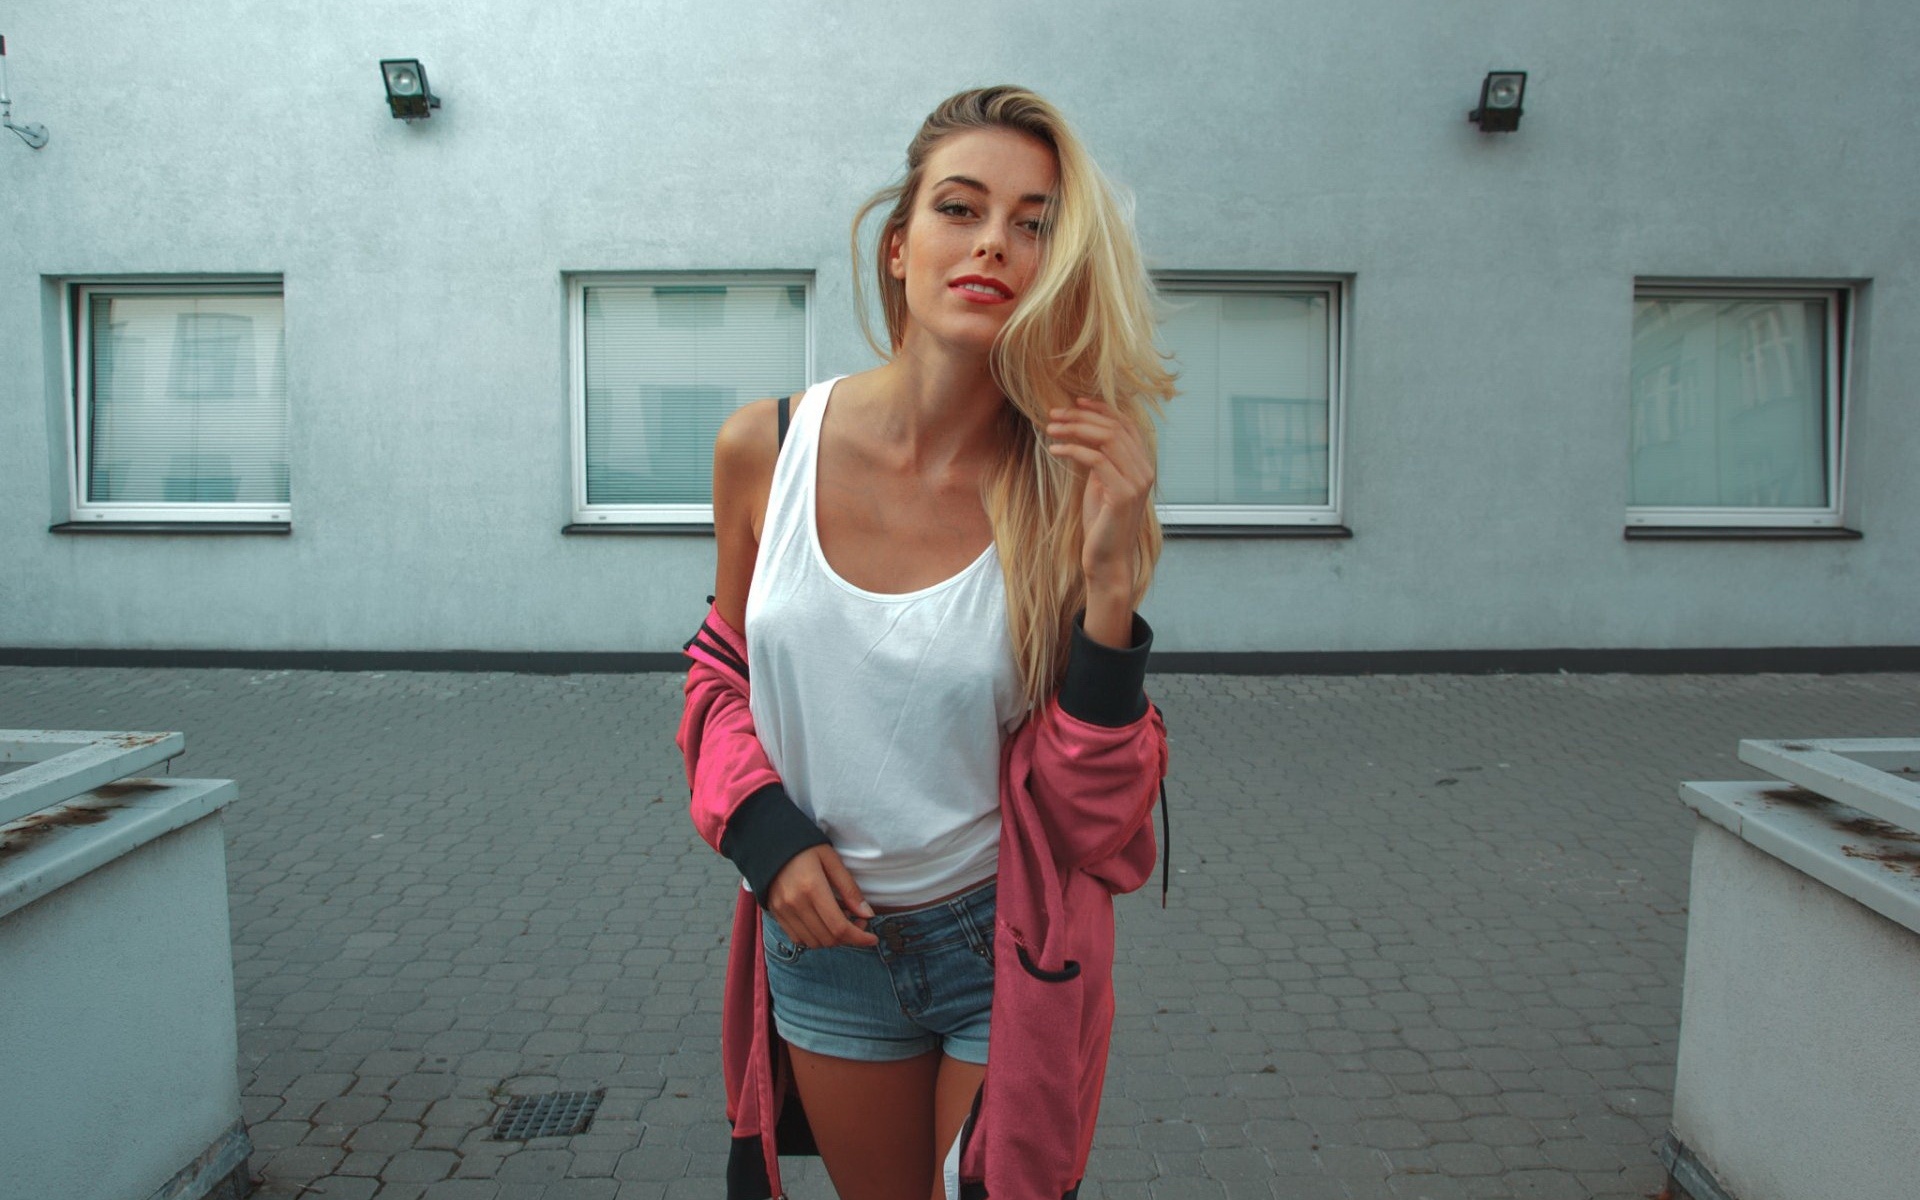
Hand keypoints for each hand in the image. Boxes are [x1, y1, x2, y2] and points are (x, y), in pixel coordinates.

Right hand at [766, 844, 878, 948]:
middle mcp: (795, 903)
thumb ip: (849, 889)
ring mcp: (783, 911)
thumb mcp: (832, 860)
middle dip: (849, 937)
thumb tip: (867, 914)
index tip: (872, 938)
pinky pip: (798, 939)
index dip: (859, 938)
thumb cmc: (805, 848)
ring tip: (840, 919)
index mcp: (812, 888)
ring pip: (814, 942)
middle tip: (859, 921)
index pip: (839, 927)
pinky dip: (815, 938)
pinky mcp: (776, 914)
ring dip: (832, 939)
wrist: (770, 844)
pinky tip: (823, 922)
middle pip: (828, 938)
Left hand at [1046, 396, 1153, 642]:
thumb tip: (1085, 434)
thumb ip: (1101, 460)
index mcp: (1143, 464)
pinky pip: (1096, 460)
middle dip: (1080, 417)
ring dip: (1074, 429)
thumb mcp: (1101, 485)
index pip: (1125, 424)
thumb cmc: (1101, 525)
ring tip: (1049, 428)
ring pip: (1106, 439)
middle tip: (1052, 414)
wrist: (1107, 561)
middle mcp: (1145, 469)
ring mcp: (1137, 481)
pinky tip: (1053, 450)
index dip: (1101, 409)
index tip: (1074, 402)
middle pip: (1113, 427)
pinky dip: (1072, 450)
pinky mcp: (1123, 494)